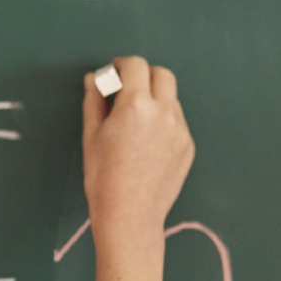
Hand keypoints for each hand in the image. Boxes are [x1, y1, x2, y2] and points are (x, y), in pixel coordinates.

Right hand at [82, 56, 194, 241]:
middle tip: (127, 90)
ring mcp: (180, 129)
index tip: (114, 73)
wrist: (130, 216)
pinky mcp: (188, 145)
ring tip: (136, 121)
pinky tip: (147, 142)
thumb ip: (95, 101)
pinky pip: (177, 121)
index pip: (136, 65)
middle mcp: (163, 112)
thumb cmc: (104, 178)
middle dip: (144, 75)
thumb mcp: (92, 136)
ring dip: (155, 98)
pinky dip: (164, 120)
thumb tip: (94, 79)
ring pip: (171, 98)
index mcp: (136, 105)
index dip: (122, 65)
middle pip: (162, 74)